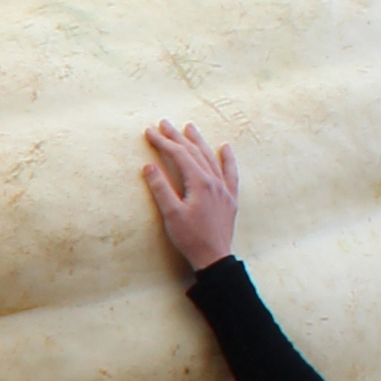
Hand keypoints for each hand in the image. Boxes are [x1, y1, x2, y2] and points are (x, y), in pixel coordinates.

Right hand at [139, 122, 240, 271]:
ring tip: (189, 128)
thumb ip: (161, 188)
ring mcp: (224, 189)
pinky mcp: (230, 198)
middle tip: (164, 124)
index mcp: (199, 183)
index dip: (163, 142)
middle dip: (177, 137)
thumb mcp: (171, 214)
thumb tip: (149, 166)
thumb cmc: (190, 237)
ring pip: (211, 158)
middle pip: (194, 152)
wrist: (214, 257)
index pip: (179, 155)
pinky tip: (225, 148)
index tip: (150, 132)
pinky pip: (231, 173)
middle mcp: (214, 181)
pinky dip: (228, 159)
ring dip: (199, 142)